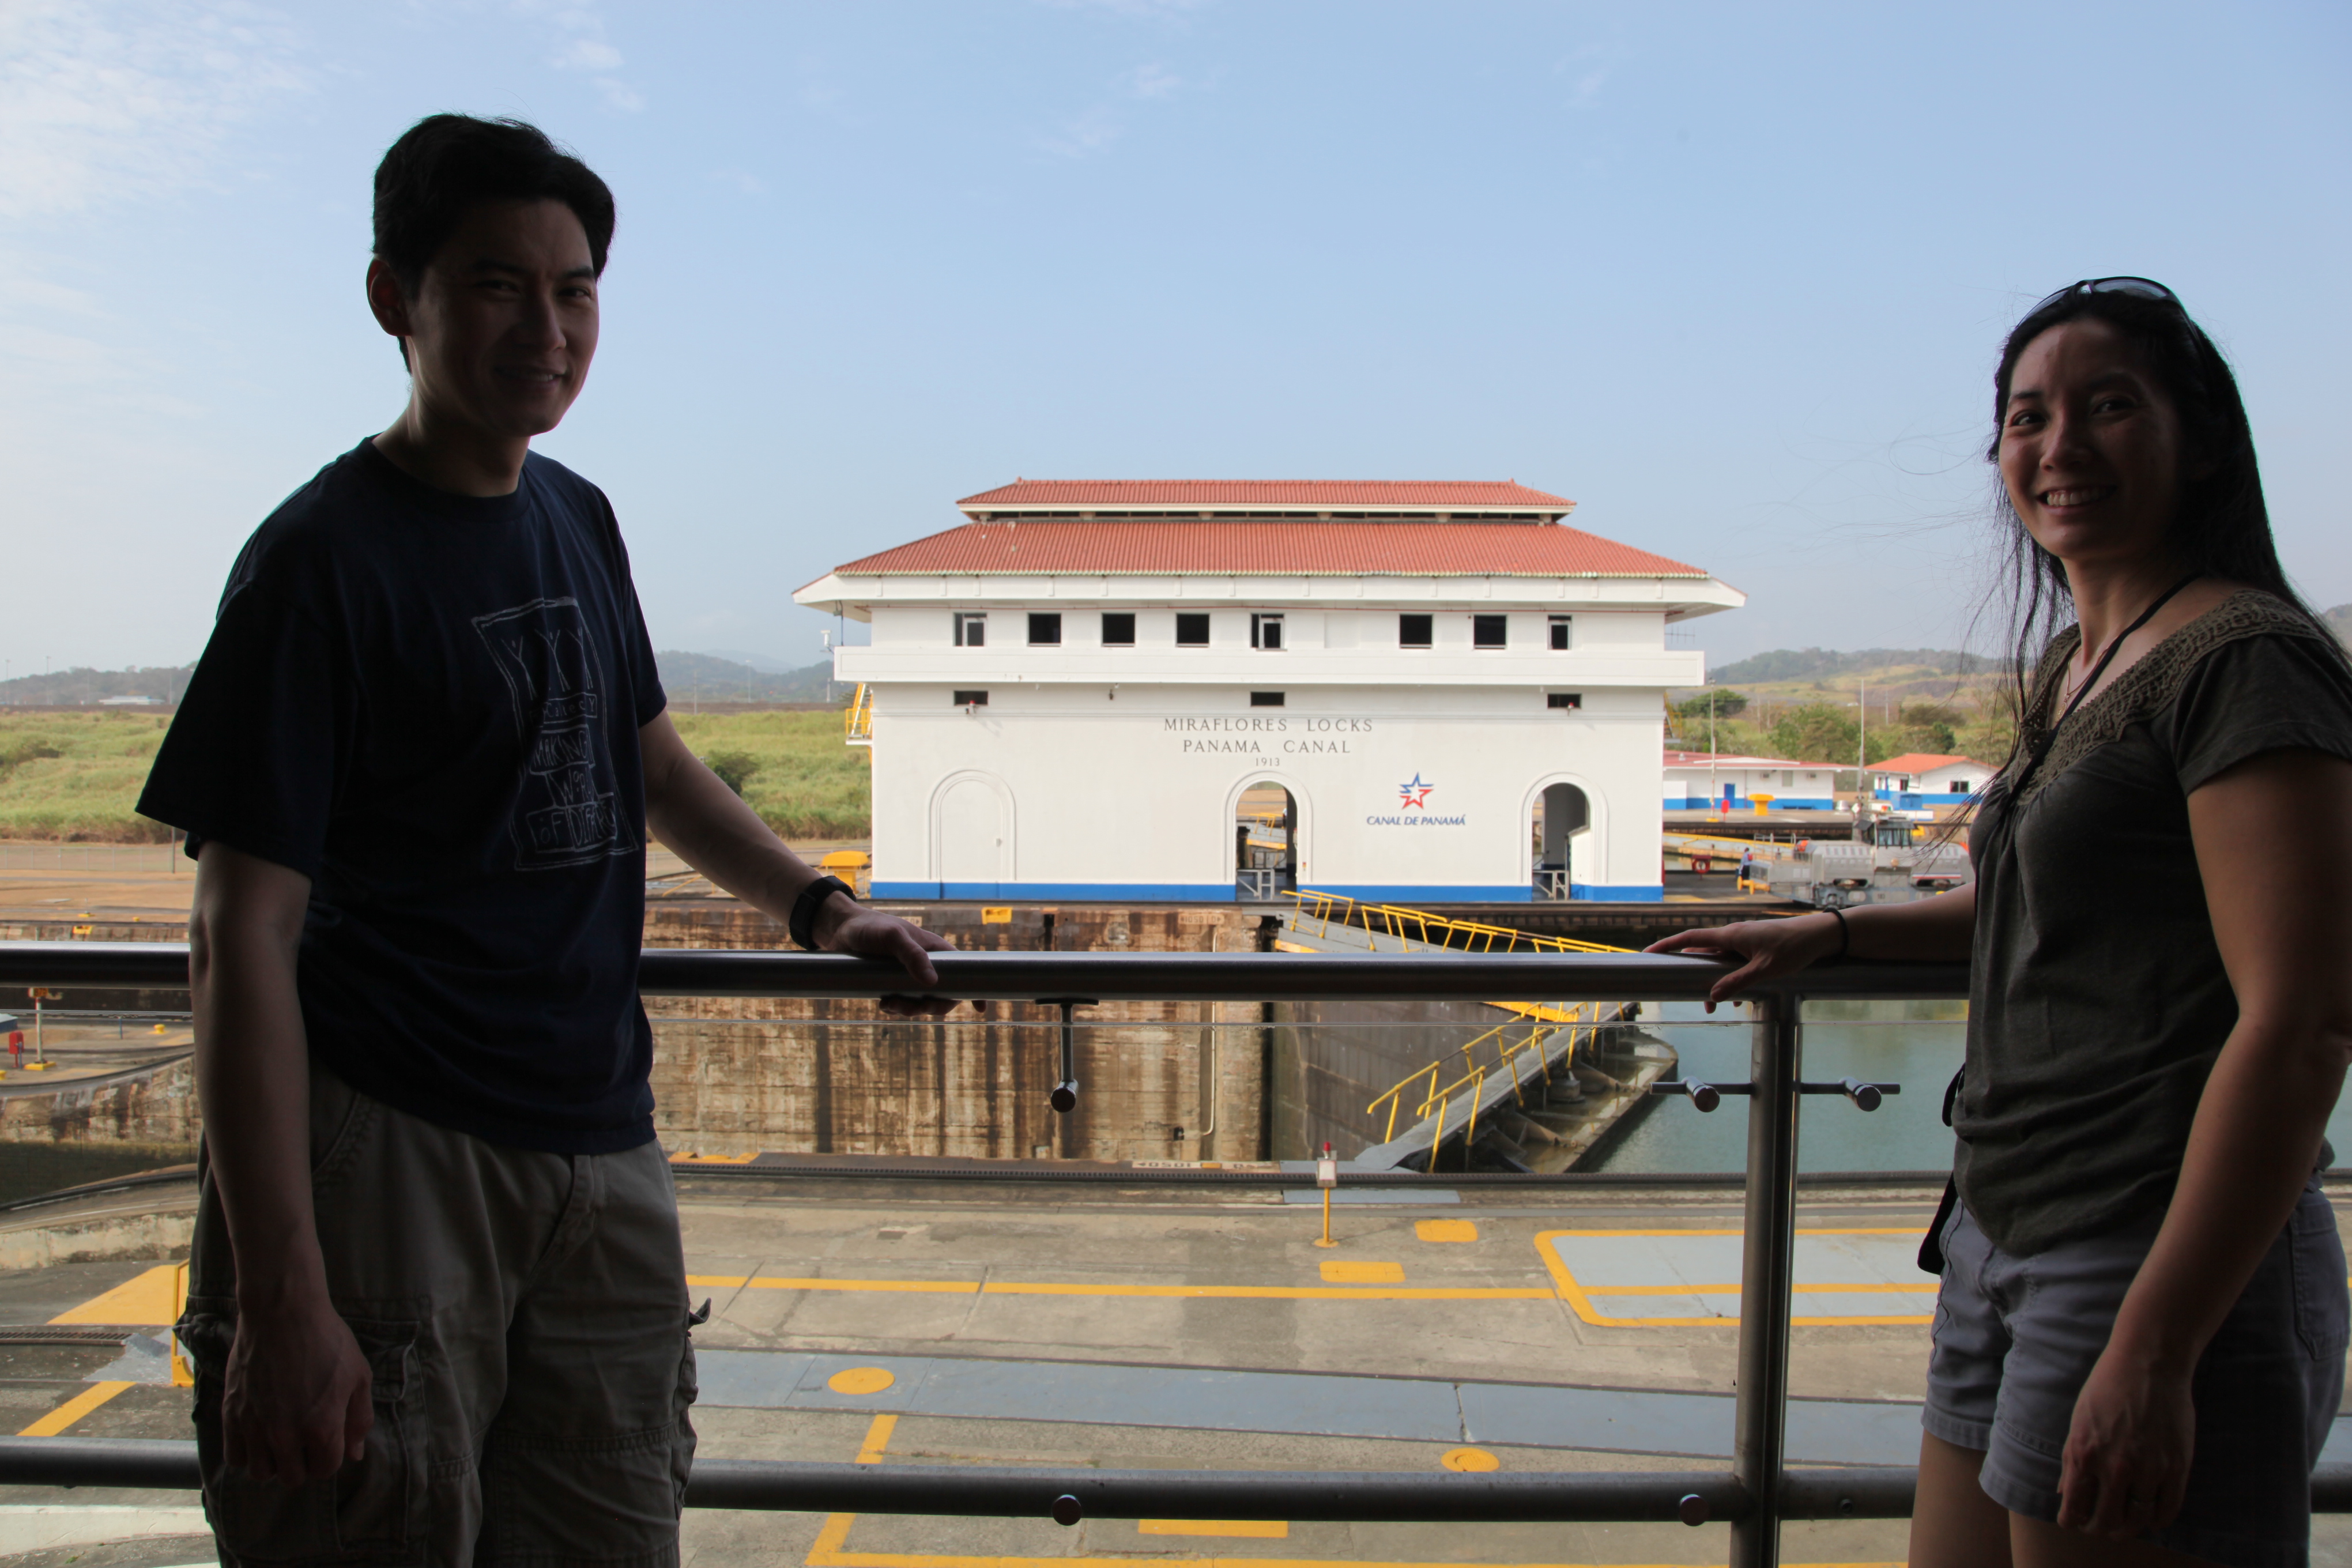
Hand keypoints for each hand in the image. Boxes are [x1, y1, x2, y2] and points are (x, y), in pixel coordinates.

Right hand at [221, 1294, 371, 1484]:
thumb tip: (355, 1453)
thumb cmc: (327, 1340)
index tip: (329, 1441)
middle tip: (305, 1442)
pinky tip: (258, 1436)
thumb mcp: (358, 1376)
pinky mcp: (231, 1415)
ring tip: (281, 1440)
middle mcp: (285, 1435)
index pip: (325, 1470)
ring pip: (262, 1473)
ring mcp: (255, 1427)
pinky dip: (246, 1453)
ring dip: (274, 1463)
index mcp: (322, 1428)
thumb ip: (359, 1419)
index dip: (330, 1458)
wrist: (282, 1312)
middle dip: (303, 1464)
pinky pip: (234, 1457)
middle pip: (293, 1477)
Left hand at [814, 895, 975, 1017]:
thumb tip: (932, 982)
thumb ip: (912, 955)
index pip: (962, 970)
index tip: (980, 1008)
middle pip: (942, 994)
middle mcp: (925, 963)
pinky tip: (883, 1003)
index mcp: (933, 949)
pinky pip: (902, 1002)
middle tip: (913, 1008)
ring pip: (921, 1002)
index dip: (972, 989)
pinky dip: (896, 1007)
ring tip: (890, 1004)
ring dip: (910, 1010)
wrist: (839, 930)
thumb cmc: (869, 927)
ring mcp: (908, 974)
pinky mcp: (892, 983)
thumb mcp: (892, 937)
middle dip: (931, 1007)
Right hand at [1645, 914, 1839, 1008]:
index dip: (1667, 945)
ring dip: (1714, 981)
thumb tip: (1713, 994)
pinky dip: (1729, 978)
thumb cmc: (1795, 948)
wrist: (1821, 936)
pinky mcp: (1755, 947)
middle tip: (1692, 997)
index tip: (1648, 953)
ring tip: (1717, 1005)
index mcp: (1731, 935)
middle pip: (1702, 953)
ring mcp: (1744, 941)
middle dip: (1693, 974)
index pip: (1690, 938)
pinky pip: (1733, 962)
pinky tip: (1739, 996)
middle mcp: (1734, 935)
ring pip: (1719, 961)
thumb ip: (1738, 982)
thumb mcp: (1766, 969)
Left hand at [2057, 1344, 2194, 1535]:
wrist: (2149, 1364)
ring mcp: (2149, 1469)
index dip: (2072, 1520)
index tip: (2073, 1522)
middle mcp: (2115, 1467)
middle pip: (2106, 1521)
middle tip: (2098, 1529)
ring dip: (2129, 1528)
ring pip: (2138, 1520)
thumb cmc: (2107, 1388)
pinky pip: (2168, 1509)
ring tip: (2124, 1527)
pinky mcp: (2177, 1467)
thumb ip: (2072, 1460)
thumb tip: (2064, 1492)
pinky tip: (2152, 1519)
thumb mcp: (2078, 1421)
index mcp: (2084, 1454)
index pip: (2074, 1507)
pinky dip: (2158, 1520)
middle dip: (2099, 1529)